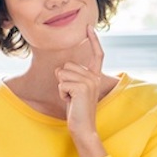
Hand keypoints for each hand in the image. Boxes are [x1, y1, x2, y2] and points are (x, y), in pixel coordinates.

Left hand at [58, 25, 104, 139]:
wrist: (83, 128)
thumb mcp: (75, 91)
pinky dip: (62, 94)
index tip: (89, 27)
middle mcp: (94, 77)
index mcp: (95, 77)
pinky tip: (71, 102)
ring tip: (72, 99)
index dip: (93, 40)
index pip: (97, 55)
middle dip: (63, 79)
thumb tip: (59, 70)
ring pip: (62, 74)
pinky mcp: (81, 88)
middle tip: (72, 95)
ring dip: (62, 88)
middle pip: (68, 65)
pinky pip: (62, 83)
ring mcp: (89, 82)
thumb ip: (71, 77)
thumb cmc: (77, 111)